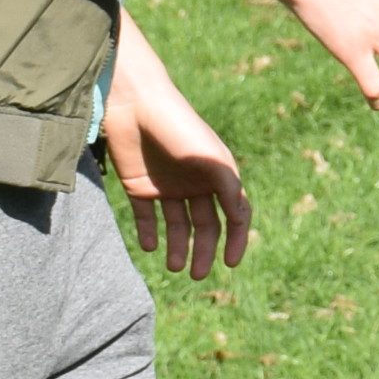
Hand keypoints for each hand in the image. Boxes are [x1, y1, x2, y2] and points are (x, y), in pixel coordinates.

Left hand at [101, 20, 250, 276]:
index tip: (231, 263)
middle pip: (205, 225)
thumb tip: (242, 218)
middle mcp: (196, 183)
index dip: (236, 239)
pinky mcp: (139, 186)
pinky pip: (147, 217)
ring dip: (177, 247)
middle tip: (196, 275)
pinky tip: (150, 247)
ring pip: (177, 226)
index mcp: (218, 176)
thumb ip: (228, 187)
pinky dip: (149, 234)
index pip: (234, 214)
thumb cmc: (179, 127)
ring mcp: (167, 186)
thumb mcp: (210, 158)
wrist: (136, 104)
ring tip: (174, 267)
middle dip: (203, 251)